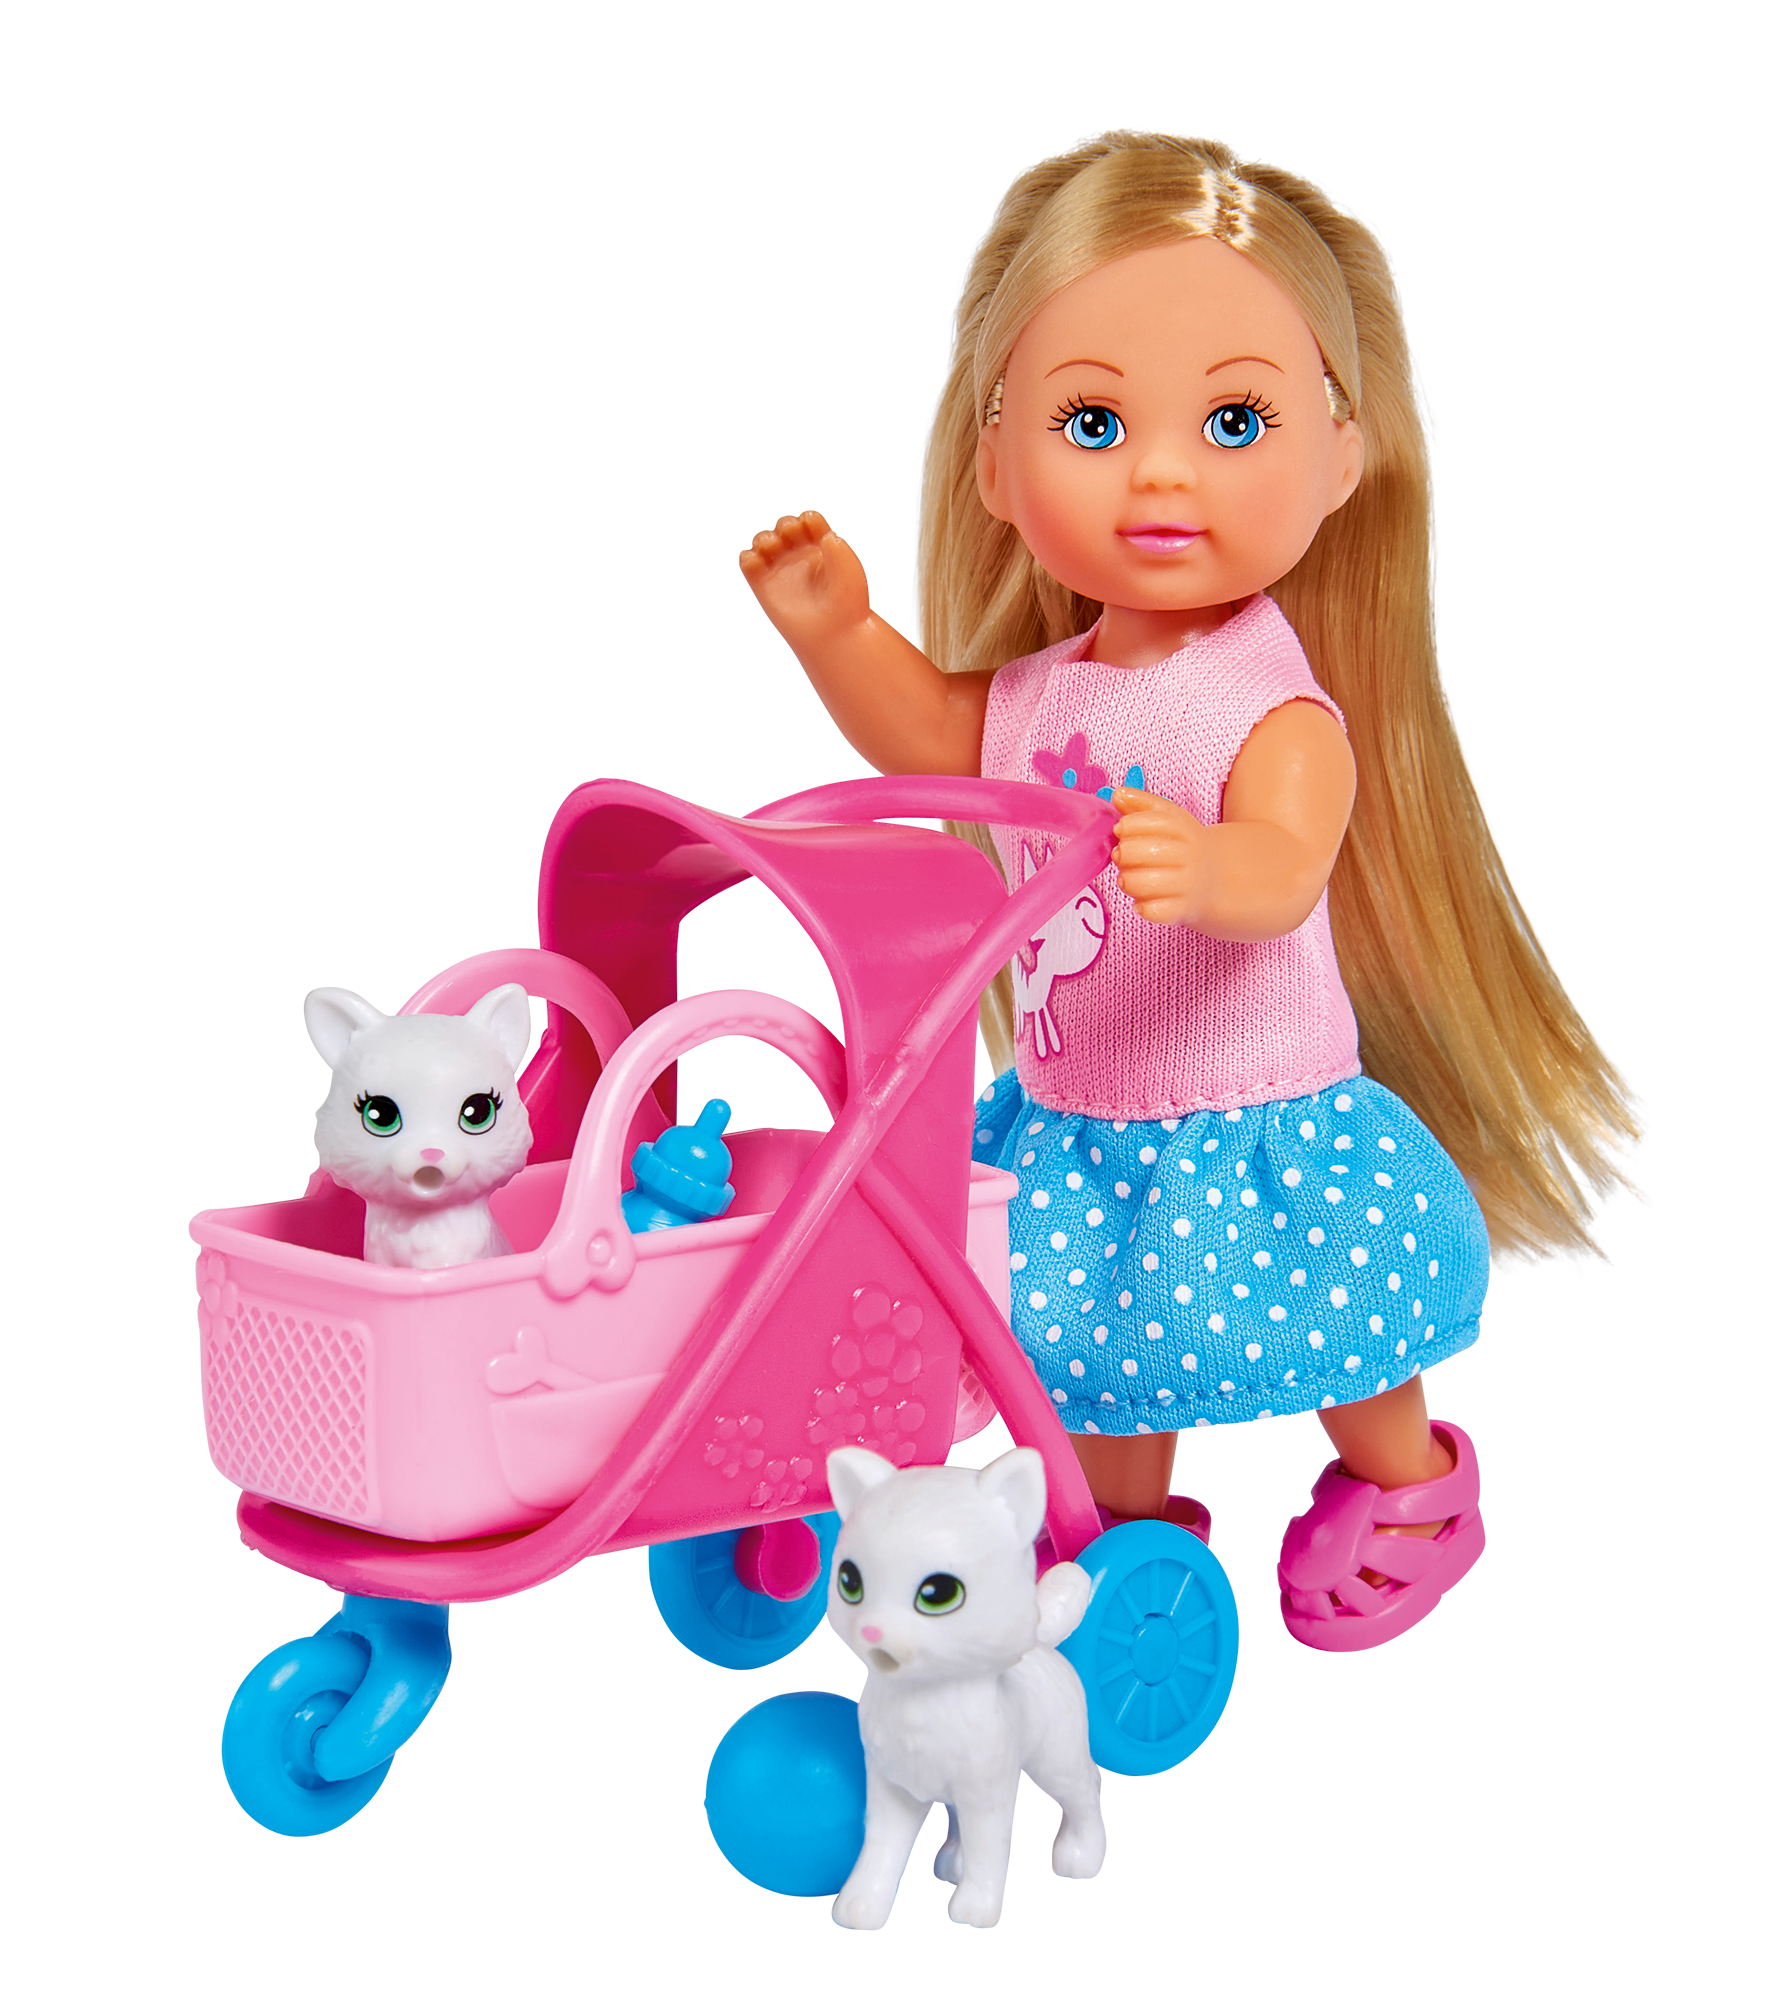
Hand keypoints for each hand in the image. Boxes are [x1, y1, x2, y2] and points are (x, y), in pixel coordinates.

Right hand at [738, 509, 871, 648]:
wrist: (834, 635)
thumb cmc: (846, 605)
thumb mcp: (848, 569)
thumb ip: (836, 545)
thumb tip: (822, 535)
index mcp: (822, 549)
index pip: (809, 521)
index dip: (808, 521)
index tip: (818, 537)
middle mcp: (800, 557)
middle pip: (784, 526)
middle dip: (785, 524)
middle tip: (790, 535)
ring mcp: (781, 570)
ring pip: (764, 540)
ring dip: (764, 538)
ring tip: (771, 547)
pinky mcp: (763, 585)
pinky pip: (748, 562)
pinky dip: (748, 556)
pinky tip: (758, 562)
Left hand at [1111, 785, 1213, 925]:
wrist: (1214, 878)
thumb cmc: (1181, 845)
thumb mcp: (1169, 818)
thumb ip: (1141, 803)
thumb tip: (1117, 794)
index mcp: (1185, 829)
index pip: (1151, 822)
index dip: (1128, 826)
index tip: (1121, 830)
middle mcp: (1189, 856)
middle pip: (1138, 852)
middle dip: (1122, 854)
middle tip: (1123, 856)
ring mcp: (1187, 885)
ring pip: (1140, 883)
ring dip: (1126, 880)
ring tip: (1129, 877)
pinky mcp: (1181, 910)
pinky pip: (1150, 910)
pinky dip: (1141, 906)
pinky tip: (1144, 899)